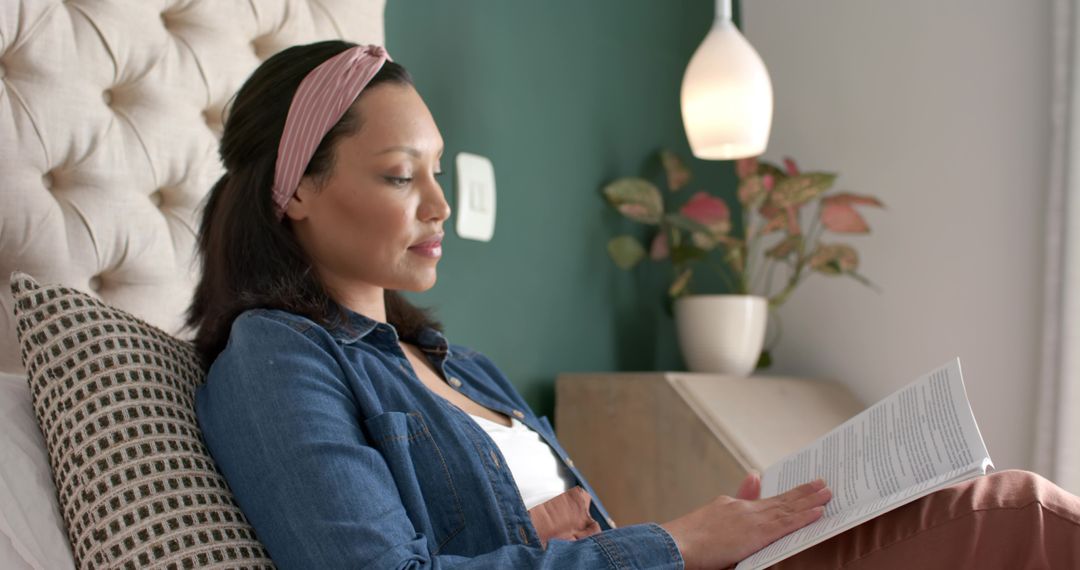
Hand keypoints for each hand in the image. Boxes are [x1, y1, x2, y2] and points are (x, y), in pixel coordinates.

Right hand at [658, 472, 831, 569]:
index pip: (763, 500)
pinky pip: (787, 522)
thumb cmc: (687, 542)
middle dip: (802, 492)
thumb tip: (751, 480)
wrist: (676, 545)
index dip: (783, 496)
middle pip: (779, 499)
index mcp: (729, 507)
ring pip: (787, 507)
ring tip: (828, 492)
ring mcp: (750, 518)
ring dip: (810, 500)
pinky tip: (820, 511)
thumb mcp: (709, 520)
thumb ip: (731, 501)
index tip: (800, 488)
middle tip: (822, 483)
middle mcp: (742, 508)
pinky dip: (805, 515)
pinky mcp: (757, 532)